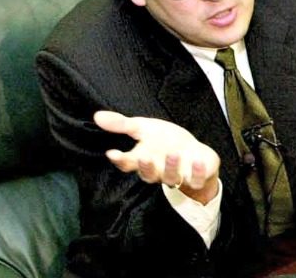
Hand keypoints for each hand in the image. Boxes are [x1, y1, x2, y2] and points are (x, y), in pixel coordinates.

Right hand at [94, 111, 219, 203]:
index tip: (112, 153)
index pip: (128, 163)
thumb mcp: (145, 128)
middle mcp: (158, 171)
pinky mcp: (196, 178)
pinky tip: (198, 161)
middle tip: (144, 157)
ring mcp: (177, 176)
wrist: (194, 152)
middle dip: (146, 167)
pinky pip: (196, 180)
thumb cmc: (166, 140)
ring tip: (173, 153)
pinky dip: (197, 172)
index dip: (120, 160)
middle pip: (148, 175)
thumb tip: (96, 116)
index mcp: (144, 159)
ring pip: (171, 178)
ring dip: (171, 167)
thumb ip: (123, 125)